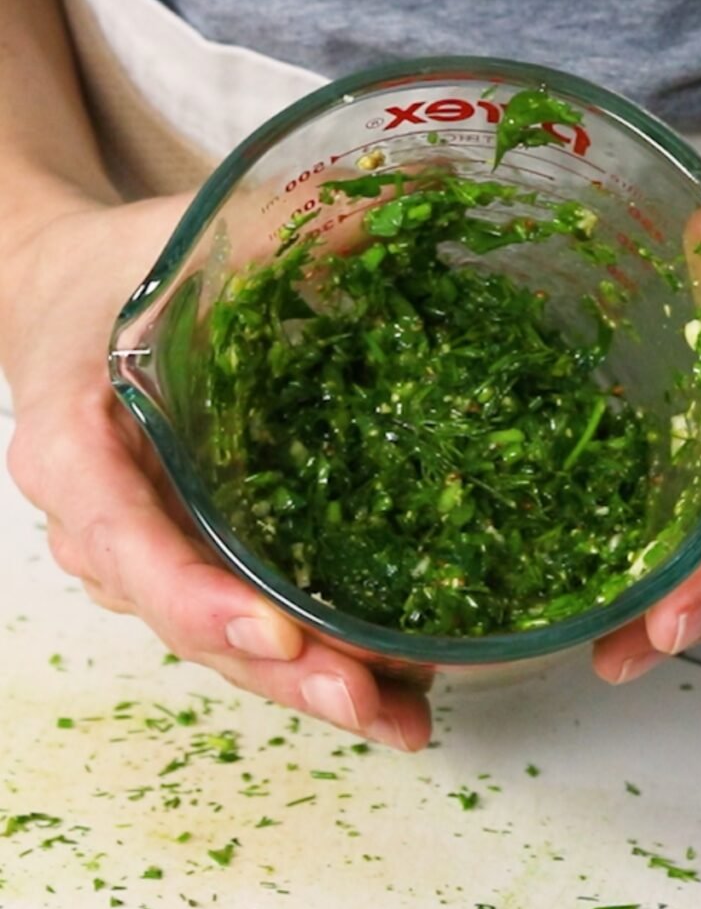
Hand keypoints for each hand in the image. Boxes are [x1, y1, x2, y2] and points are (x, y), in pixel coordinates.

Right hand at [2, 196, 431, 749]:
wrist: (76, 297)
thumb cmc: (122, 268)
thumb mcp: (188, 234)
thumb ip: (282, 223)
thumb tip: (416, 195)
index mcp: (76, 445)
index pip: (125, 539)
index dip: (196, 598)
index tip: (277, 634)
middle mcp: (108, 519)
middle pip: (188, 618)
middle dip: (283, 672)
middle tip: (378, 707)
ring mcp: (153, 545)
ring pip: (223, 636)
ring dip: (311, 683)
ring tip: (408, 713)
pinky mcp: (199, 548)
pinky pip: (249, 613)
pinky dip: (315, 650)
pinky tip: (394, 674)